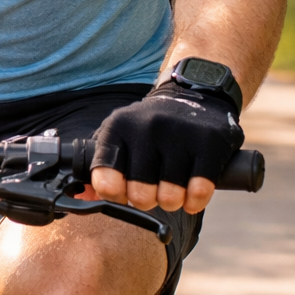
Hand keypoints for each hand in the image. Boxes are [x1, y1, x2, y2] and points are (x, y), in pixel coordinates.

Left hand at [89, 81, 242, 214]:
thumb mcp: (119, 135)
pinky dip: (194, 201)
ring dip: (171, 201)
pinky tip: (191, 194)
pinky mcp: (209, 143)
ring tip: (172, 190)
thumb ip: (99, 166)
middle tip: (152, 191)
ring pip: (170, 197)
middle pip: (140, 195)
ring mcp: (179, 134)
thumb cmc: (149, 126)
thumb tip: (85, 198)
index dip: (114, 195)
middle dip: (146, 201)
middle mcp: (146, 128)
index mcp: (118, 128)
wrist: (193, 93)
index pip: (105, 179)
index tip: (121, 193)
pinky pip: (199, 191)